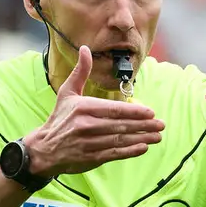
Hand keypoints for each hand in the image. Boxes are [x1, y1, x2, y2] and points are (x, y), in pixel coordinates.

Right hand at [24, 45, 164, 176]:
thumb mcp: (67, 93)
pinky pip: (114, 154)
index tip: (150, 112)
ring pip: (120, 140)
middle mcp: (87, 125)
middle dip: (144, 125)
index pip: (114, 109)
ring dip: (142, 138)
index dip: (134, 111)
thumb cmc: (59, 118)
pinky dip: (130, 151)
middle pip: (121, 125)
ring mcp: (89, 143)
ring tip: (157, 136)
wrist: (44, 149)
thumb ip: (80, 72)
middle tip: (161, 124)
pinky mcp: (91, 157)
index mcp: (83, 108)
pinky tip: (143, 147)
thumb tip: (85, 49)